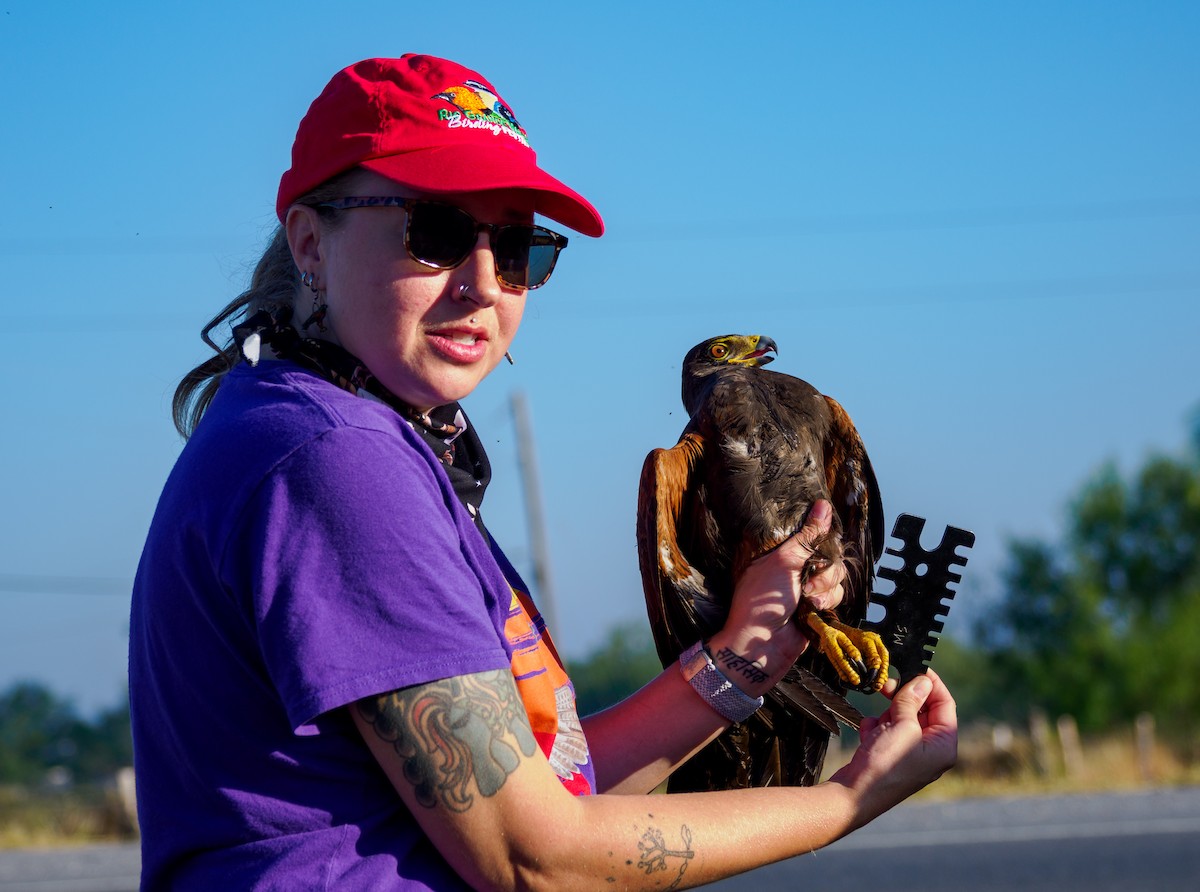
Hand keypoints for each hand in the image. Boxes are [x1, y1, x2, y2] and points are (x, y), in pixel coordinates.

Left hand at [708, 500, 843, 692]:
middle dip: (825, 570)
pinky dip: (828, 602)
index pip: (812, 533)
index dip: (822, 538)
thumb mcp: (783, 562)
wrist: (762, 644)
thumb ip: (807, 536)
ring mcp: (808, 587)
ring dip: (826, 589)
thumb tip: (823, 505)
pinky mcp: (818, 606)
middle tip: (807, 583)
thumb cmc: (762, 600)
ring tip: (808, 600)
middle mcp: (797, 567)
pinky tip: (813, 610)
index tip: (822, 545)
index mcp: (783, 551)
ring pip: (837, 577)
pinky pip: (837, 596)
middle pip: (831, 555)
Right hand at [830, 669, 957, 827]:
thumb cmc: (884, 767)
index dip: (931, 683)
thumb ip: (912, 701)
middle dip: (903, 698)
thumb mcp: (902, 727)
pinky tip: (868, 737)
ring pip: (902, 718)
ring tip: (876, 724)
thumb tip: (922, 681)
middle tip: (886, 684)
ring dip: (887, 714)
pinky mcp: (890, 756)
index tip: (915, 666)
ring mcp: (909, 754)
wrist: (852, 797)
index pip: (945, 705)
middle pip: (922, 710)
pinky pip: (887, 730)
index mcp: (944, 747)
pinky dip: (876, 728)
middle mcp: (930, 751)